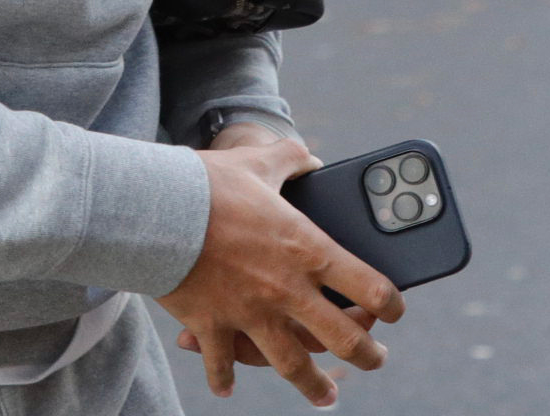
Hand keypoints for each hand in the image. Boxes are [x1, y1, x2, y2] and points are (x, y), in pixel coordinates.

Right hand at [158, 127, 402, 406]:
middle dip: (367, 355)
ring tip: (326, 397)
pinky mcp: (212, 326)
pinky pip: (222, 364)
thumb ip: (289, 159)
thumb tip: (309, 157)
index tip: (393, 310)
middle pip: (342, 339)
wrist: (156, 211)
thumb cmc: (208, 184)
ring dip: (313, 386)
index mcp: (305, 250)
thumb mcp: (256, 162)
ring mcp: (249, 314)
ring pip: (293, 365)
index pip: (369, 287)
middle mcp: (285, 290)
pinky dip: (224, 379)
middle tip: (375, 360)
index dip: (391, 304)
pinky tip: (227, 389)